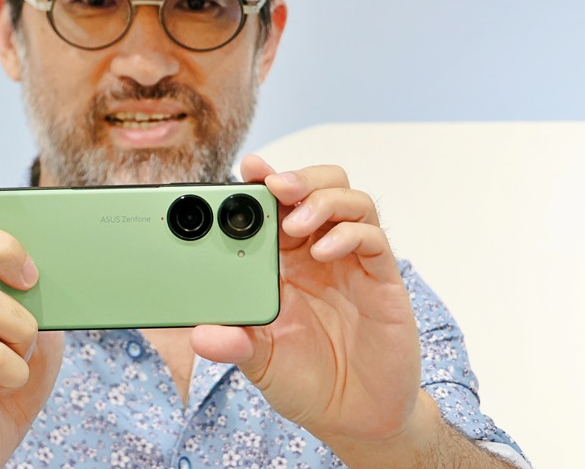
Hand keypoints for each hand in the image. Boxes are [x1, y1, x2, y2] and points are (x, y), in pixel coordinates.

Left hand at [191, 154, 421, 447]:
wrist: (356, 417)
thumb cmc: (307, 379)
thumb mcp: (260, 362)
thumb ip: (235, 345)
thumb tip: (201, 335)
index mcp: (284, 261)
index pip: (276, 204)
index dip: (263, 181)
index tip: (247, 168)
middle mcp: (319, 252)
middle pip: (317, 186)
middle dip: (295, 177)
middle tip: (272, 185)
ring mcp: (353, 262)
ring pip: (349, 200)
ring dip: (320, 200)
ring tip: (294, 223)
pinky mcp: (383, 280)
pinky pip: (373, 239)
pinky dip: (348, 234)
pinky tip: (324, 252)